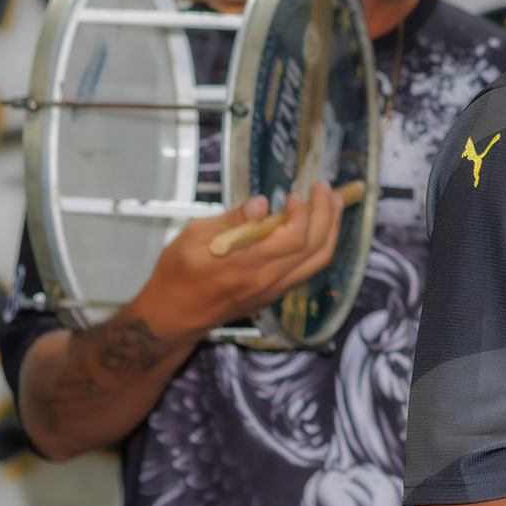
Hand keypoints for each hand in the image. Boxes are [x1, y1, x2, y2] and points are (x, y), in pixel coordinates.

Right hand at [130, 182, 345, 338]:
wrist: (172, 317)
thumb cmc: (175, 274)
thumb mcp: (192, 237)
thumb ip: (231, 220)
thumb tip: (261, 203)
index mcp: (245, 264)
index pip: (294, 240)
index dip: (303, 214)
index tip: (294, 194)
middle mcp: (267, 280)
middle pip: (315, 248)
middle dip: (327, 214)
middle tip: (327, 188)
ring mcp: (274, 290)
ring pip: (318, 261)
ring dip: (330, 229)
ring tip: (334, 203)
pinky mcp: (274, 294)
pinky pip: (307, 269)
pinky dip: (319, 245)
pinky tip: (317, 226)